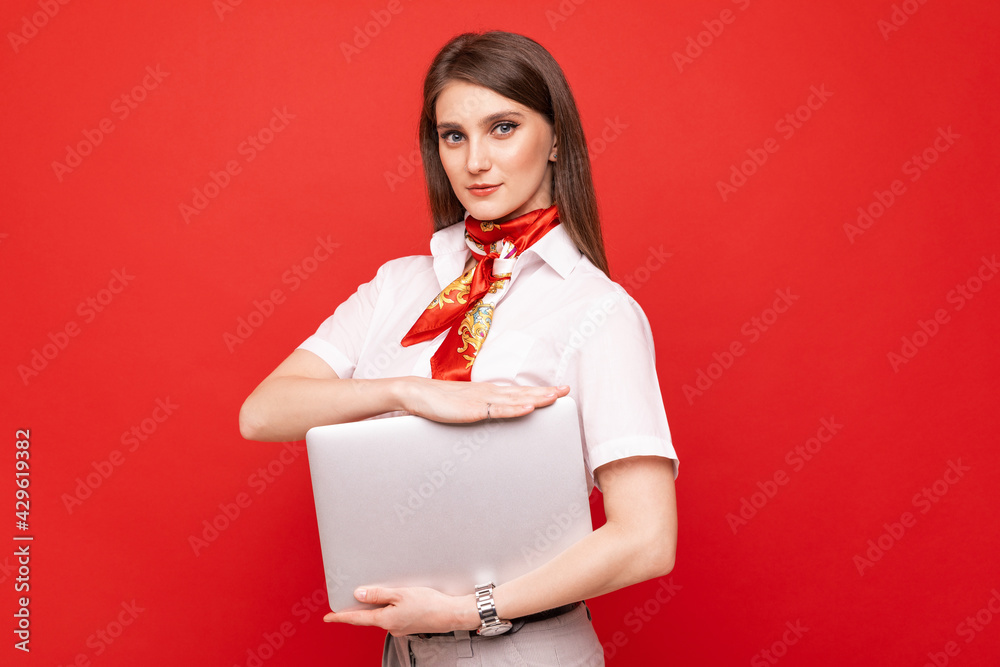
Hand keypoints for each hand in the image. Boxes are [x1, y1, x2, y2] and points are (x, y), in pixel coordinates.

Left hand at [324, 586, 479, 636]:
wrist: (450, 614)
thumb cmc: (428, 603)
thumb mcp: (400, 593)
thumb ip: (378, 594)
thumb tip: (359, 594)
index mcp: (385, 620)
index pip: (357, 619)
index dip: (341, 617)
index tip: (328, 618)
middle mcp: (390, 627)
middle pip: (369, 617)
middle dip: (360, 609)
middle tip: (350, 600)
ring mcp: (400, 628)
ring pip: (383, 616)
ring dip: (379, 606)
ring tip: (380, 593)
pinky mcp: (409, 625)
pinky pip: (394, 616)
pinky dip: (391, 608)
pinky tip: (398, 599)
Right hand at [398, 378, 569, 422]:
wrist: (417, 394)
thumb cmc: (440, 400)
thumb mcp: (465, 405)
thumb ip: (481, 408)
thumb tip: (494, 414)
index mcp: (488, 391)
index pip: (519, 391)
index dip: (539, 391)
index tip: (558, 390)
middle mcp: (489, 392)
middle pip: (522, 393)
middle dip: (545, 393)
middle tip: (566, 391)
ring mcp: (482, 399)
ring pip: (515, 399)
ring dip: (536, 398)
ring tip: (555, 397)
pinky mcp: (473, 409)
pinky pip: (497, 410)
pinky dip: (514, 409)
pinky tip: (528, 408)